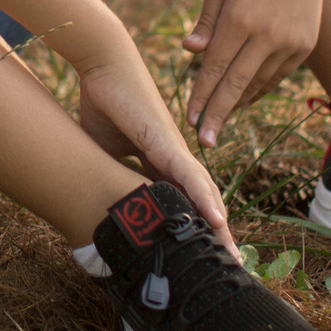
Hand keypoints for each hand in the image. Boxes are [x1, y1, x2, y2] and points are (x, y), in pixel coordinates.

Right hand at [75, 51, 236, 255]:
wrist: (104, 67)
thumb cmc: (104, 103)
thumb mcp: (104, 151)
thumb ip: (110, 172)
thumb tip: (99, 201)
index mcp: (159, 162)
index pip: (182, 202)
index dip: (193, 227)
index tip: (203, 255)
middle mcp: (174, 158)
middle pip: (201, 202)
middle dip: (215, 234)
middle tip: (230, 264)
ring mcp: (174, 149)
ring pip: (203, 193)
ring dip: (218, 224)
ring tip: (231, 254)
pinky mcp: (166, 141)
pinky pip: (190, 175)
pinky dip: (204, 197)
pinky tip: (218, 220)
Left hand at [183, 0, 324, 147]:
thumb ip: (206, 21)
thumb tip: (190, 51)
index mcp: (240, 20)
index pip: (215, 68)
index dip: (201, 96)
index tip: (190, 120)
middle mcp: (267, 35)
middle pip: (237, 84)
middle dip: (218, 115)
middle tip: (205, 142)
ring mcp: (290, 42)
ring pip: (259, 83)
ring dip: (238, 103)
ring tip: (220, 120)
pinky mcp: (304, 45)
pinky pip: (277, 75)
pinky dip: (260, 88)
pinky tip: (244, 99)